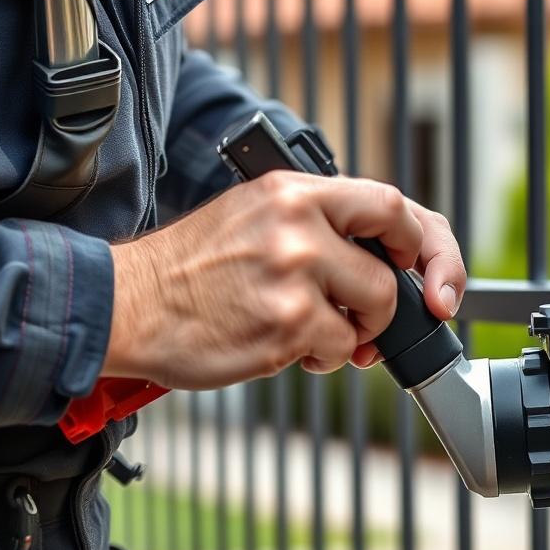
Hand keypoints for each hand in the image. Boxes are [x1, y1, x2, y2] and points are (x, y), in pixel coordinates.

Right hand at [103, 171, 463, 387]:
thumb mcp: (253, 216)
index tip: (421, 271)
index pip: (390, 205)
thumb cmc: (189, 269)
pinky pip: (340, 349)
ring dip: (353, 337)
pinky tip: (287, 349)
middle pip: (390, 270)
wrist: (127, 304)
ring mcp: (294, 274)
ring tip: (312, 336)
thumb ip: (316, 226)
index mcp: (292, 191)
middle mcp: (298, 225)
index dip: (421, 243)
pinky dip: (323, 358)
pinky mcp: (287, 324)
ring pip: (372, 313)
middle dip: (388, 305)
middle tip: (368, 320)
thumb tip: (382, 262)